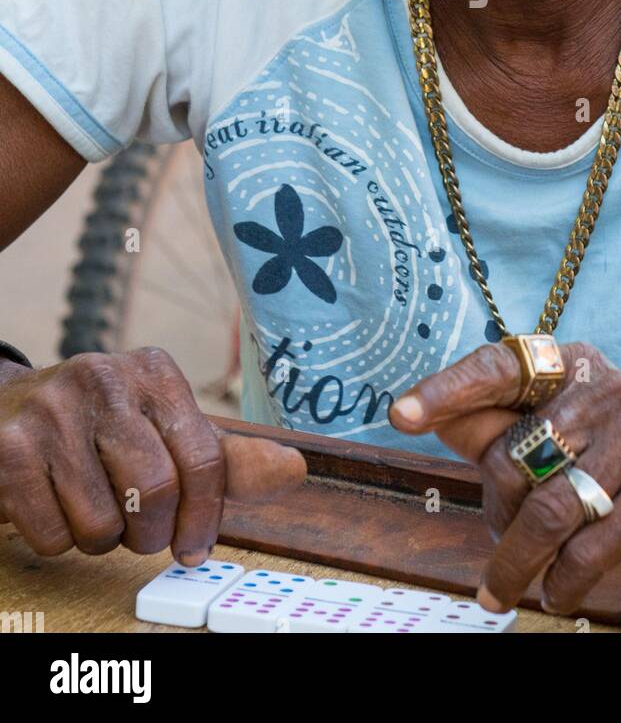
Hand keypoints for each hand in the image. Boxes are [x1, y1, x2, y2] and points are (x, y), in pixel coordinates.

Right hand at [0, 349, 305, 562]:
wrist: (7, 412)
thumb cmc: (102, 429)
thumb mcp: (165, 430)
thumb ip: (228, 458)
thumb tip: (295, 470)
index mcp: (154, 372)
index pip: (206, 457)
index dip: (205, 516)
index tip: (194, 545)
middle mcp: (104, 379)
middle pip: (156, 491)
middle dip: (151, 531)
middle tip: (138, 528)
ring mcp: (52, 411)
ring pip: (102, 523)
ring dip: (101, 538)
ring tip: (91, 506)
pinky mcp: (8, 450)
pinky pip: (54, 535)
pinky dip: (58, 540)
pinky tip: (53, 503)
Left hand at [390, 341, 620, 613]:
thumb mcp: (571, 432)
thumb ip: (503, 425)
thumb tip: (431, 418)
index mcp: (575, 366)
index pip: (501, 366)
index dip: (448, 390)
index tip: (400, 416)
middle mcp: (607, 388)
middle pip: (514, 456)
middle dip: (497, 513)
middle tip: (499, 548)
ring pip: (548, 511)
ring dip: (515, 562)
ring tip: (502, 591)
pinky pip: (590, 548)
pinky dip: (564, 582)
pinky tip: (559, 595)